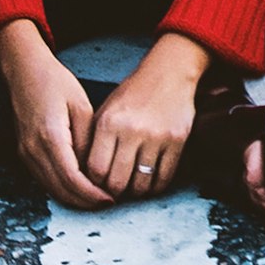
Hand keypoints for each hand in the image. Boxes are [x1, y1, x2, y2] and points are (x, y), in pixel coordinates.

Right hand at [0, 20, 112, 209]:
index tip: (111, 199)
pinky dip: (62, 188)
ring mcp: (25, 154)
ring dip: (74, 199)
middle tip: (109, 203)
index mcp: (50, 136)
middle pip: (60, 190)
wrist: (23, 70)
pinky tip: (80, 186)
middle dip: (85, 202)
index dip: (92, 194)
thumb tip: (96, 171)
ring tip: (97, 198)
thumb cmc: (54, 82)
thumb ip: (88, 140)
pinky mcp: (24, 154)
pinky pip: (44, 180)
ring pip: (51, 189)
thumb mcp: (80, 106)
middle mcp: (33, 150)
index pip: (72, 179)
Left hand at [86, 33, 211, 200]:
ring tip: (133, 186)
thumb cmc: (134, 93)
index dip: (95, 183)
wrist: (170, 72)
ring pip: (141, 186)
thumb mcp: (107, 109)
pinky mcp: (177, 141)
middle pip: (117, 183)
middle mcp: (131, 131)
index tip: (98, 184)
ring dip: (135, 192)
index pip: (96, 170)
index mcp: (109, 122)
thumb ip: (96, 139)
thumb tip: (88, 176)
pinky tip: (150, 181)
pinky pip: (164, 179)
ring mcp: (156, 137)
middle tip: (115, 190)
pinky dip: (155, 187)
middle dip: (114, 192)